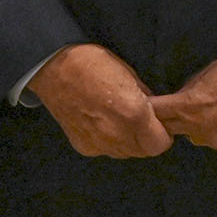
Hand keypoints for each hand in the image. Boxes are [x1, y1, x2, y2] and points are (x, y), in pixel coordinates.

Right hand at [33, 44, 173, 157]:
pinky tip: (100, 122)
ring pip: (125, 153)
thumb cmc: (92, 63)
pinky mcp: (84, 146)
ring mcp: (98, 144)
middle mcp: (117, 135)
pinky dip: (108, 141)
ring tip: (118, 118)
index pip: (161, 144)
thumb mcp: (129, 73)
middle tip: (139, 119)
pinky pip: (105, 149)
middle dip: (146, 138)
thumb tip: (154, 110)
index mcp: (133, 114)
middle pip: (144, 151)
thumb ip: (145, 98)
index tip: (158, 123)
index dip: (162, 134)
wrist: (53, 68)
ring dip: (128, 141)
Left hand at [150, 52, 216, 155]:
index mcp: (191, 106)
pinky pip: (214, 141)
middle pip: (170, 129)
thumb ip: (190, 88)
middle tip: (173, 109)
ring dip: (194, 126)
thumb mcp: (211, 71)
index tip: (144, 104)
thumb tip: (179, 97)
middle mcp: (200, 129)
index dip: (149, 108)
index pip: (155, 113)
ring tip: (212, 110)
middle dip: (169, 119)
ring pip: (194, 136)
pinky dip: (215, 132)